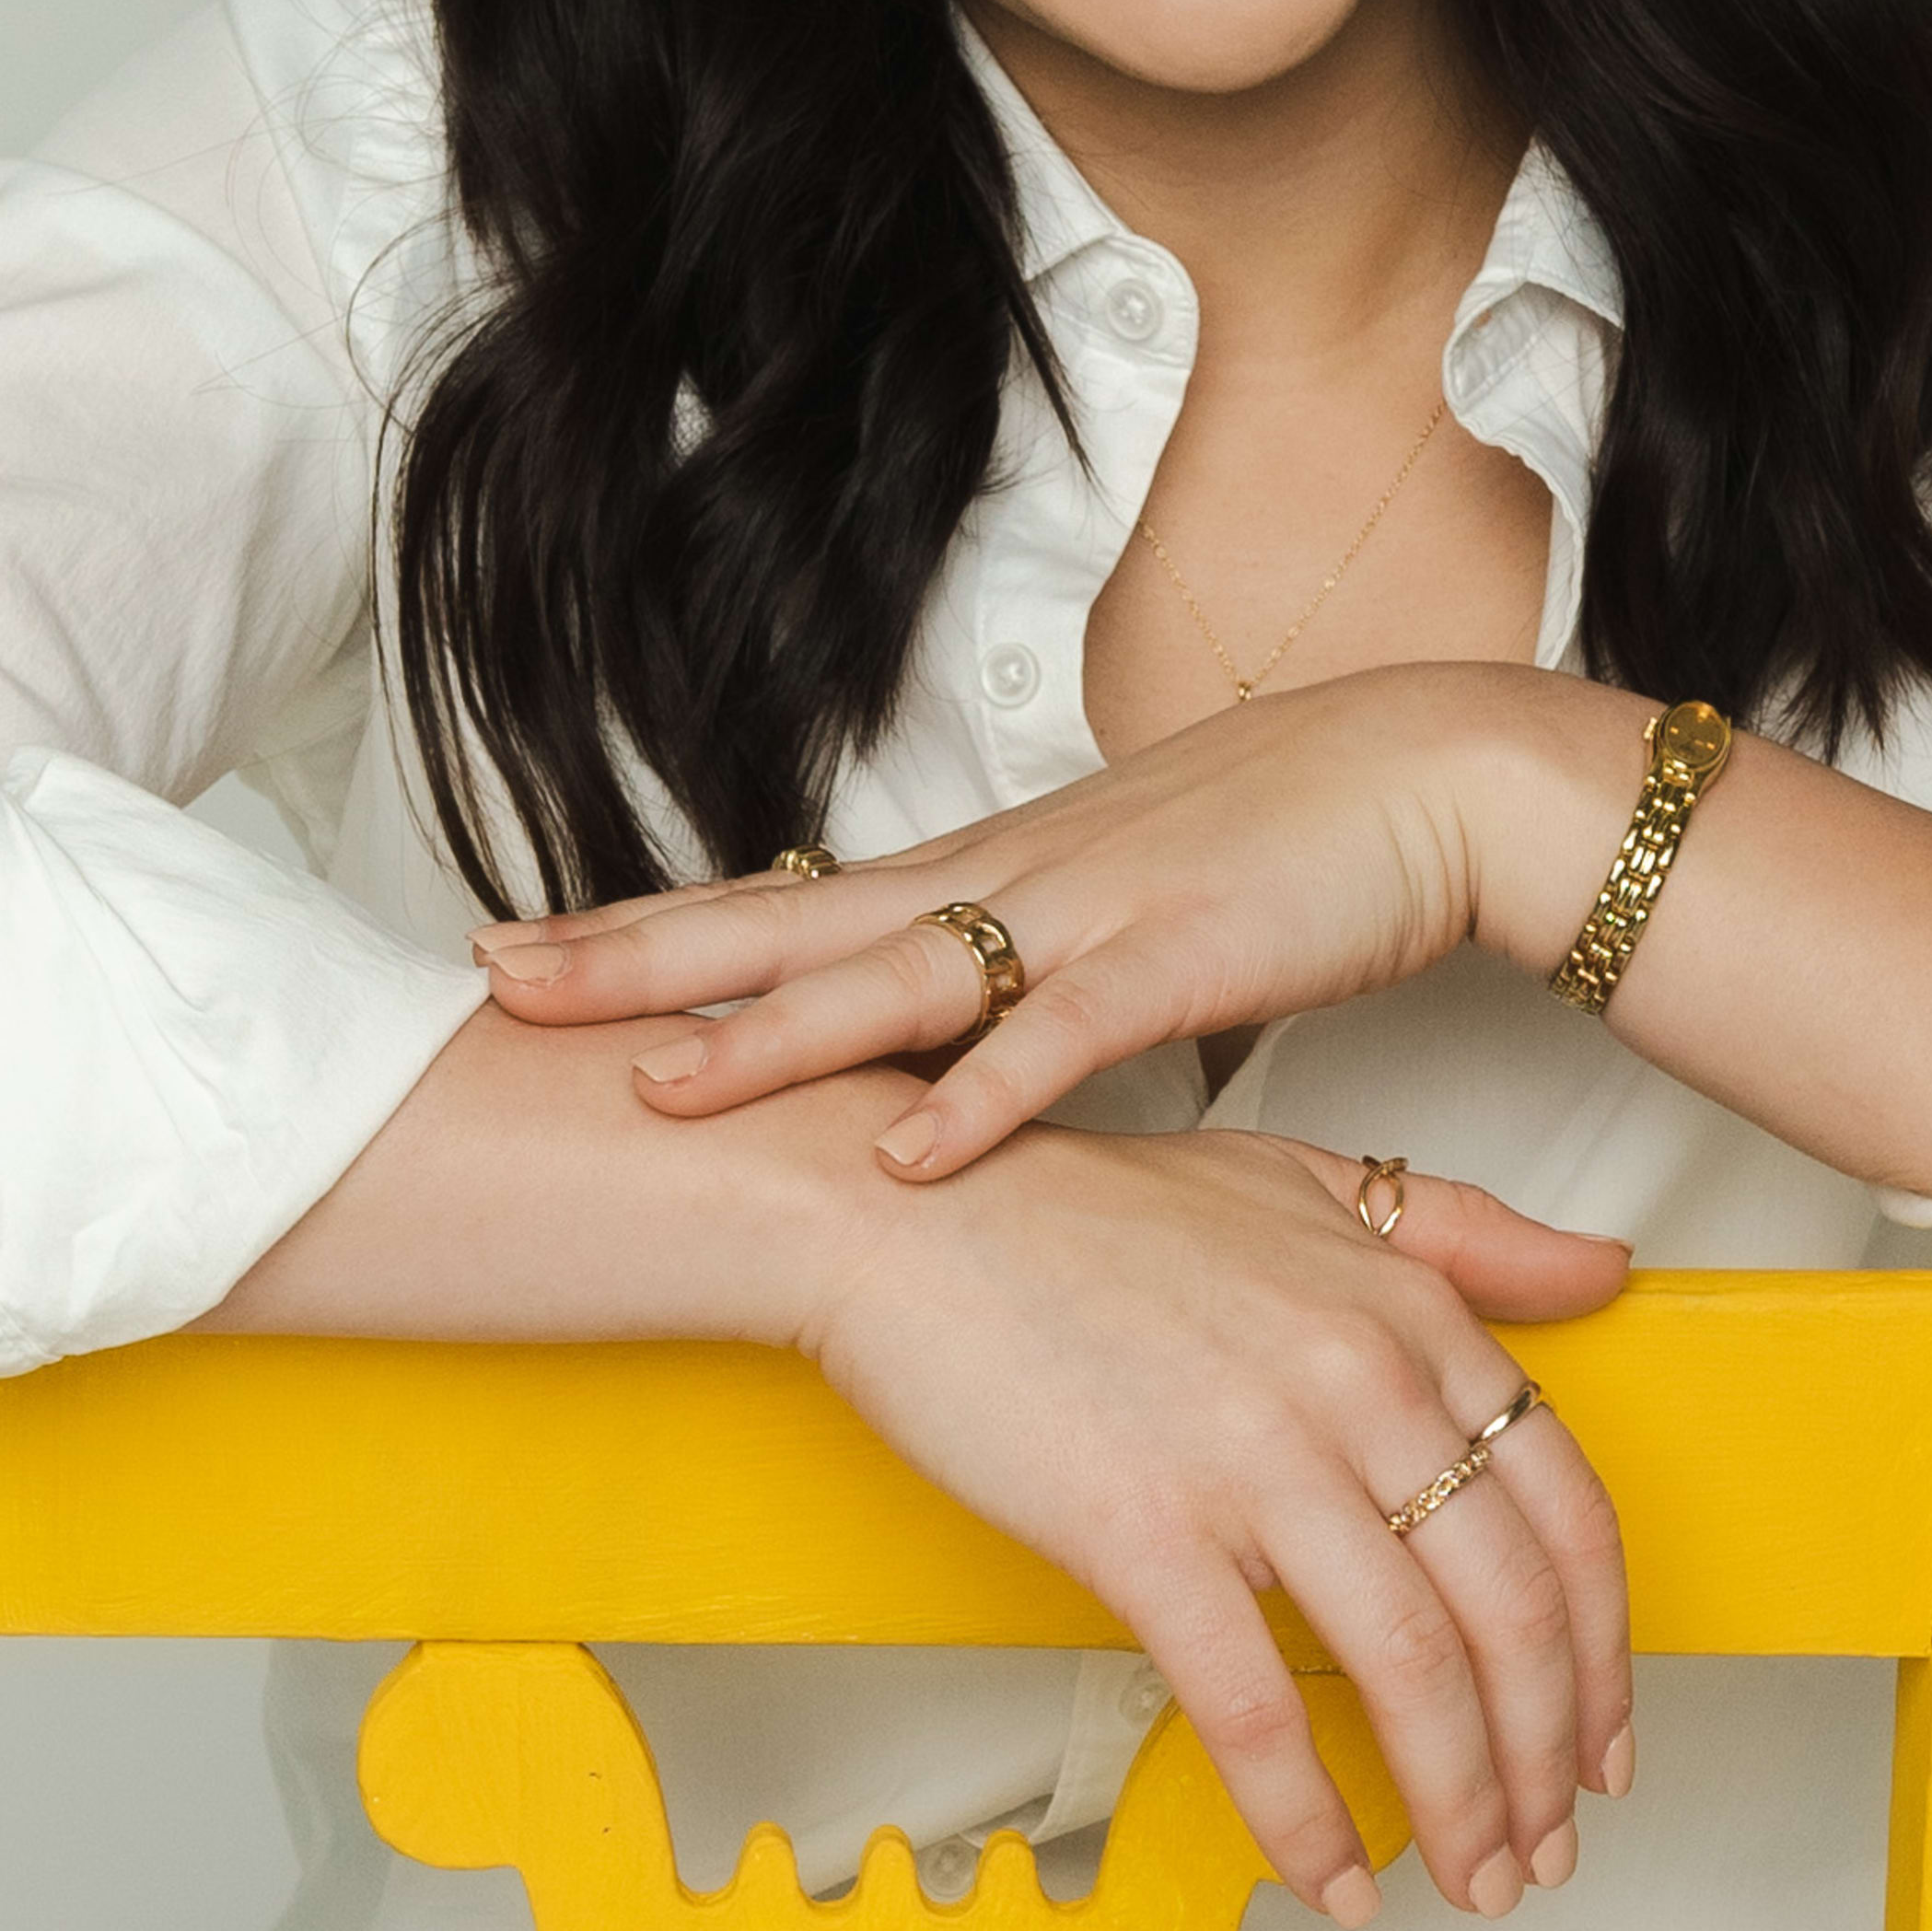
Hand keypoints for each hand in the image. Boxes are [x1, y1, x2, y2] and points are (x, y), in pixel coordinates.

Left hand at [473, 669, 1641, 1175]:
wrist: (1439, 775)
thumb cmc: (1290, 844)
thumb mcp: (1118, 912)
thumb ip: (1026, 981)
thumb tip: (950, 1061)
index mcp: (986, 873)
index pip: (780, 901)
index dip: (647, 929)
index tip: (521, 948)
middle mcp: (1006, 881)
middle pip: (786, 924)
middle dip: (635, 961)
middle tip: (492, 982)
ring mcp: (1085, 914)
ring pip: (894, 979)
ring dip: (770, 1034)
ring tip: (648, 1084)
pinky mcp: (1179, 961)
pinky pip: (1062, 1042)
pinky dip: (984, 1101)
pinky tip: (906, 1154)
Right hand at [802, 1122, 1632, 1923]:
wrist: (902, 1214)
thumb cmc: (1083, 1214)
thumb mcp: (1308, 1183)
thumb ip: (1467, 1234)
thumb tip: (1604, 1270)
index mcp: (1408, 1313)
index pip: (1567, 1510)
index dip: (1606, 1650)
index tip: (1604, 1736)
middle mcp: (1357, 1383)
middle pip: (1511, 1612)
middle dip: (1549, 1760)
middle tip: (1548, 1847)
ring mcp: (1252, 1459)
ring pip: (1411, 1670)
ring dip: (1461, 1806)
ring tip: (1472, 1880)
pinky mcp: (1141, 1528)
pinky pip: (1253, 1705)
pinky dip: (1305, 1815)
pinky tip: (1328, 1877)